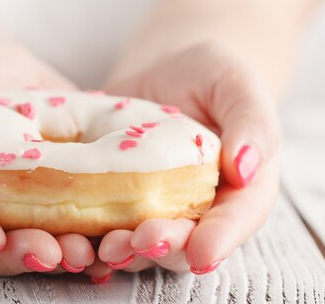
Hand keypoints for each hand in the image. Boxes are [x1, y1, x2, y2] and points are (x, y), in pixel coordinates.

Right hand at [0, 31, 95, 275]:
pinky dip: (93, 234)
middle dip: (21, 254)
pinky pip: (73, 221)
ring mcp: (19, 204)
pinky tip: (116, 236)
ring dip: (61, 254)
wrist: (2, 65)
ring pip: (35, 242)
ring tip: (88, 252)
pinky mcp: (57, 193)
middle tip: (53, 252)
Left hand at [95, 41, 280, 276]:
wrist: (165, 71)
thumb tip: (246, 168)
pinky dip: (89, 237)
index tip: (203, 252)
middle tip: (142, 241)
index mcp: (240, 188)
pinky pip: (104, 225)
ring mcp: (155, 209)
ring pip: (142, 244)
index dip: (221, 239)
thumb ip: (251, 122)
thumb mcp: (237, 86)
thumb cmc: (210, 76)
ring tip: (105, 246)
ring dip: (125, 251)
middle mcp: (199, 209)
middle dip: (165, 247)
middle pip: (187, 242)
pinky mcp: (117, 200)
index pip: (237, 220)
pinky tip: (72, 239)